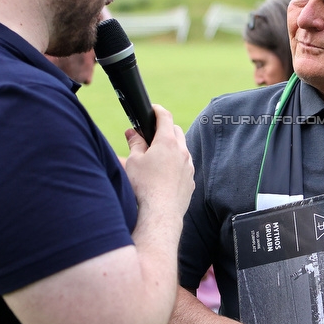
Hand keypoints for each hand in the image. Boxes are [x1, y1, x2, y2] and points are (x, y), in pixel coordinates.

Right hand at [123, 104, 193, 218]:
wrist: (160, 213)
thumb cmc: (144, 186)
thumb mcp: (134, 161)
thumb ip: (135, 143)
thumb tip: (132, 132)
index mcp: (167, 142)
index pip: (165, 117)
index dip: (158, 110)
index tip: (153, 109)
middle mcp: (182, 151)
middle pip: (176, 131)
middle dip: (165, 129)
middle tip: (151, 134)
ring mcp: (189, 166)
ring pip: (182, 149)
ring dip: (172, 148)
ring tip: (157, 156)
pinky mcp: (190, 181)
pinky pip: (185, 166)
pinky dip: (176, 164)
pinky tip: (165, 174)